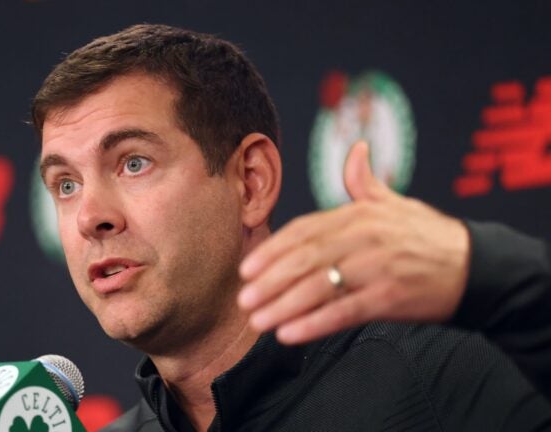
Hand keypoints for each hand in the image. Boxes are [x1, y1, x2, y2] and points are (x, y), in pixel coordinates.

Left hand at [238, 141, 470, 344]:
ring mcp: (376, 267)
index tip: (247, 269)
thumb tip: (355, 149)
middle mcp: (363, 237)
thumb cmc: (427, 235)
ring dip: (283, 306)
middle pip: (304, 259)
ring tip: (257, 321)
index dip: (272, 250)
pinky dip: (313, 324)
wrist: (475, 265)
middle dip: (269, 281)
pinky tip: (289, 334)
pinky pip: (344, 311)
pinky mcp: (390, 297)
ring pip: (318, 286)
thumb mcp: (394, 202)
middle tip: (243, 299)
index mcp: (358, 214)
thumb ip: (364, 181)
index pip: (303, 230)